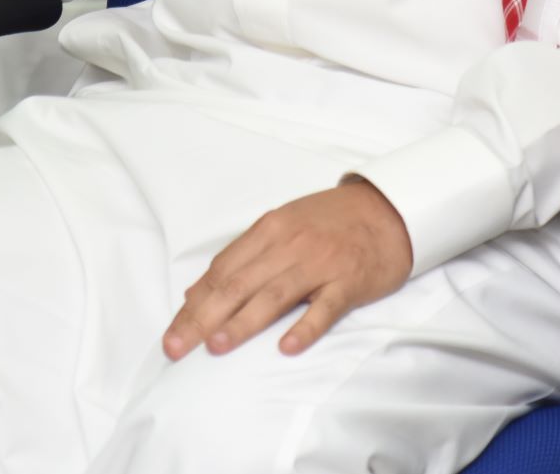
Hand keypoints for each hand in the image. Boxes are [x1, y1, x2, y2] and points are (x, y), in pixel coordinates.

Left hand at [162, 179, 411, 360]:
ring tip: (217, 345)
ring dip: (244, 321)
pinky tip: (287, 347)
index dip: (193, 304)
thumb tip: (196, 292)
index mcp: (268, 230)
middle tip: (177, 348)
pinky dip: (305, 327)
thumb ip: (240, 258)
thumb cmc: (328, 222)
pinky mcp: (349, 281)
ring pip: (275, 294)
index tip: (172, 333)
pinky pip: (325, 307)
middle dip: (203, 318)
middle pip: (238, 284)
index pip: (221, 271)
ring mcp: (320, 263)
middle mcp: (289, 244)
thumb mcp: (281, 228)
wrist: (387, 210)